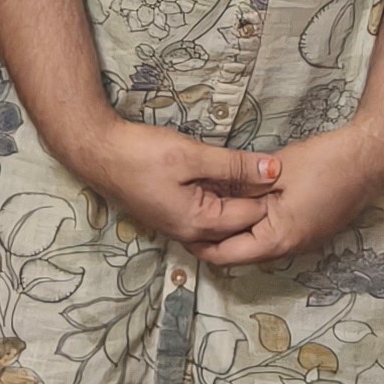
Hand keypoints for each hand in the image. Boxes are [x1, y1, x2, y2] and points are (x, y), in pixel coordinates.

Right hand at [63, 112, 281, 252]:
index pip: (250, 217)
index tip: (285, 171)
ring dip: (241, 197)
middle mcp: (190, 233)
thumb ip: (235, 164)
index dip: (270, 195)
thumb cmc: (141, 153)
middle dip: (258, 200)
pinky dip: (223, 195)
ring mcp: (180, 225)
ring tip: (257, 171)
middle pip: (239, 224)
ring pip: (224, 218)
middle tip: (276, 172)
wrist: (98, 151)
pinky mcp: (175, 213)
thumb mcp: (191, 154)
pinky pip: (209, 211)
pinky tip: (231, 175)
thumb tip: (274, 170)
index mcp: (197, 223)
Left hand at [196, 124, 381, 268]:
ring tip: (215, 208)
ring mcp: (305, 241)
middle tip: (193, 217)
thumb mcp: (275, 171)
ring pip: (259, 244)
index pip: (228, 255)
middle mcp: (292, 248)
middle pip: (242, 253)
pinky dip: (257, 224)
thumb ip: (244, 187)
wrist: (371, 158)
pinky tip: (247, 203)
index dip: (201, 244)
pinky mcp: (312, 229)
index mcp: (279, 239)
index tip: (182, 228)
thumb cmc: (326, 162)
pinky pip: (276, 234)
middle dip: (217, 238)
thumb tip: (215, 196)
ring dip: (237, 230)